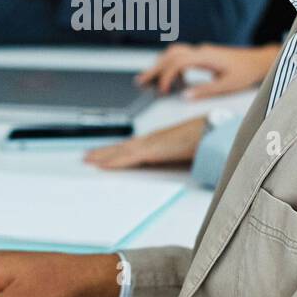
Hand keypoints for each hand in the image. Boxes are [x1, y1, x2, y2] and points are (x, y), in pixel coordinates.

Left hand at [83, 116, 206, 169]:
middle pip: (121, 148)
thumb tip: (173, 165)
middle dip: (102, 152)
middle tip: (86, 157)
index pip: (130, 147)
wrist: (209, 131)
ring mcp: (149, 144)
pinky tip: (102, 165)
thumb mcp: (184, 150)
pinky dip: (114, 161)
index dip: (115, 151)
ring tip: (87, 160)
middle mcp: (150, 140)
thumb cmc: (201, 139)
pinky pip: (128, 158)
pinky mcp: (152, 150)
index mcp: (157, 140)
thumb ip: (175, 157)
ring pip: (120, 152)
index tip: (102, 154)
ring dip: (102, 156)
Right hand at [137, 42, 280, 97]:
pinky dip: (171, 65)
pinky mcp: (202, 55)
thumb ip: (204, 91)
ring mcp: (201, 51)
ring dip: (160, 64)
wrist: (259, 61)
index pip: (178, 62)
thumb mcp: (227, 85)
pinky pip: (181, 56)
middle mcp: (201, 51)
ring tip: (148, 78)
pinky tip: (171, 79)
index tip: (161, 90)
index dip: (166, 76)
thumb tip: (184, 96)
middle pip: (170, 55)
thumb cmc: (246, 71)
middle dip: (154, 69)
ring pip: (173, 53)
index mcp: (205, 56)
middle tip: (140, 81)